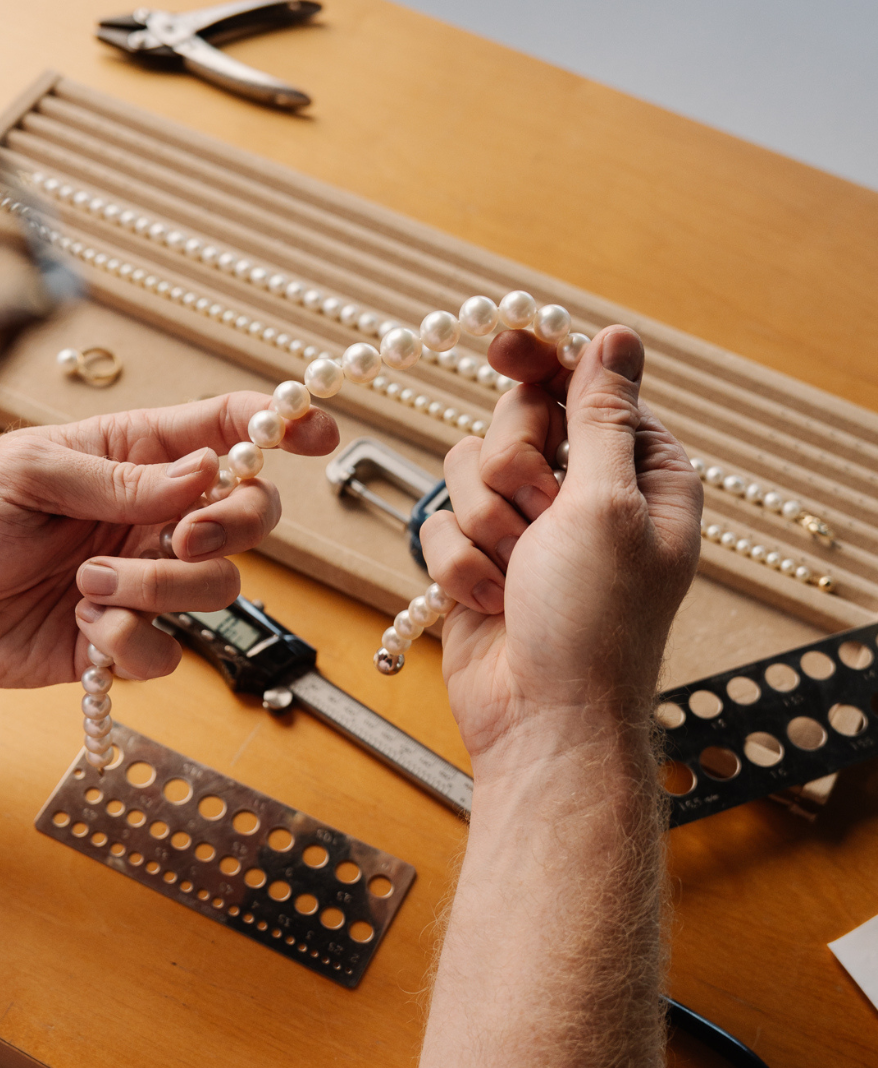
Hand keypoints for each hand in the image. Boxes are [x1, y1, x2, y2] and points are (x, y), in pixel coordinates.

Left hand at [0, 393, 336, 697]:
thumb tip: (203, 473)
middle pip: (247, 516)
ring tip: (86, 585)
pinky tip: (81, 627)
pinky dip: (131, 644)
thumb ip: (118, 478)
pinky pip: (169, 654)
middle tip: (184, 537)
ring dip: (159, 591)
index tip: (317, 434)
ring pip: (217, 590)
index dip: (278, 427)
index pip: (222, 431)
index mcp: (132, 457)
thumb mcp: (28, 472)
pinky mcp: (124, 642)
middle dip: (234, 525)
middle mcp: (151, 519)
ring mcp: (143, 582)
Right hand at [418, 326, 700, 760]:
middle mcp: (582, 494)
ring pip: (464, 470)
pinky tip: (492, 603)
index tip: (502, 347)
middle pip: (514, 419)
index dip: (541, 362)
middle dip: (512, 466)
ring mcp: (525, 529)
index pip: (584, 385)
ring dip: (485, 524)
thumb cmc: (595, 625)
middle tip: (539, 509)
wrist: (542, 718)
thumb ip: (602, 415)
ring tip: (518, 573)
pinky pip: (439, 525)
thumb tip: (614, 338)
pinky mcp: (476, 562)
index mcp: (639, 472)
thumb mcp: (610, 504)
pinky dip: (460, 566)